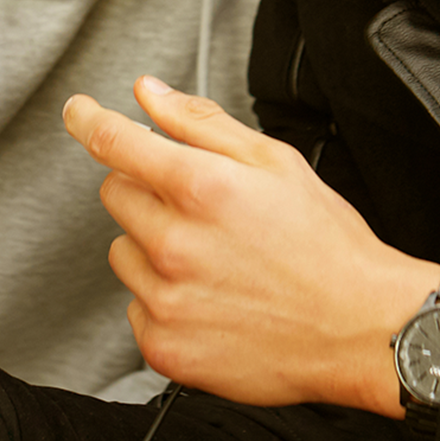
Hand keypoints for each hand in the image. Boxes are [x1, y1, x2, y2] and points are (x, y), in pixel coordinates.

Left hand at [63, 77, 439, 416]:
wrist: (361, 330)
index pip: (115, 142)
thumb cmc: (326, 247)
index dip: (89, 120)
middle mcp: (175, 244)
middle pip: (116, 195)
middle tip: (202, 210)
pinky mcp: (165, 346)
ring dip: (152, 248)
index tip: (78, 113)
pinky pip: (135, 306)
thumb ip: (200, 123)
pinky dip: (162, 299)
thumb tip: (149, 93)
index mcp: (201, 189)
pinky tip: (210, 298)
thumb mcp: (274, 162)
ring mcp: (167, 300)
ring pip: (123, 252)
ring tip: (213, 260)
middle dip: (148, 192)